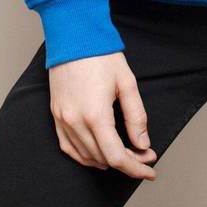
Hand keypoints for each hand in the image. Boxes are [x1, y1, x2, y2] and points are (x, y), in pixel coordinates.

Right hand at [49, 51, 157, 180]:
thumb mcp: (127, 83)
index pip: (116, 156)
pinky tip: (99, 152)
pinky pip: (68, 147)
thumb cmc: (101, 54)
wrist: (74, 35)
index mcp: (95, 115)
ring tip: (125, 152)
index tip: (150, 171)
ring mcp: (62, 119)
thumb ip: (136, 116)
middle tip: (144, 154)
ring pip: (86, 156)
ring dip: (107, 160)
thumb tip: (142, 144)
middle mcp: (76, 122)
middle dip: (127, 162)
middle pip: (102, 159)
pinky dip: (85, 155)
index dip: (135, 168)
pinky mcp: (55, 115)